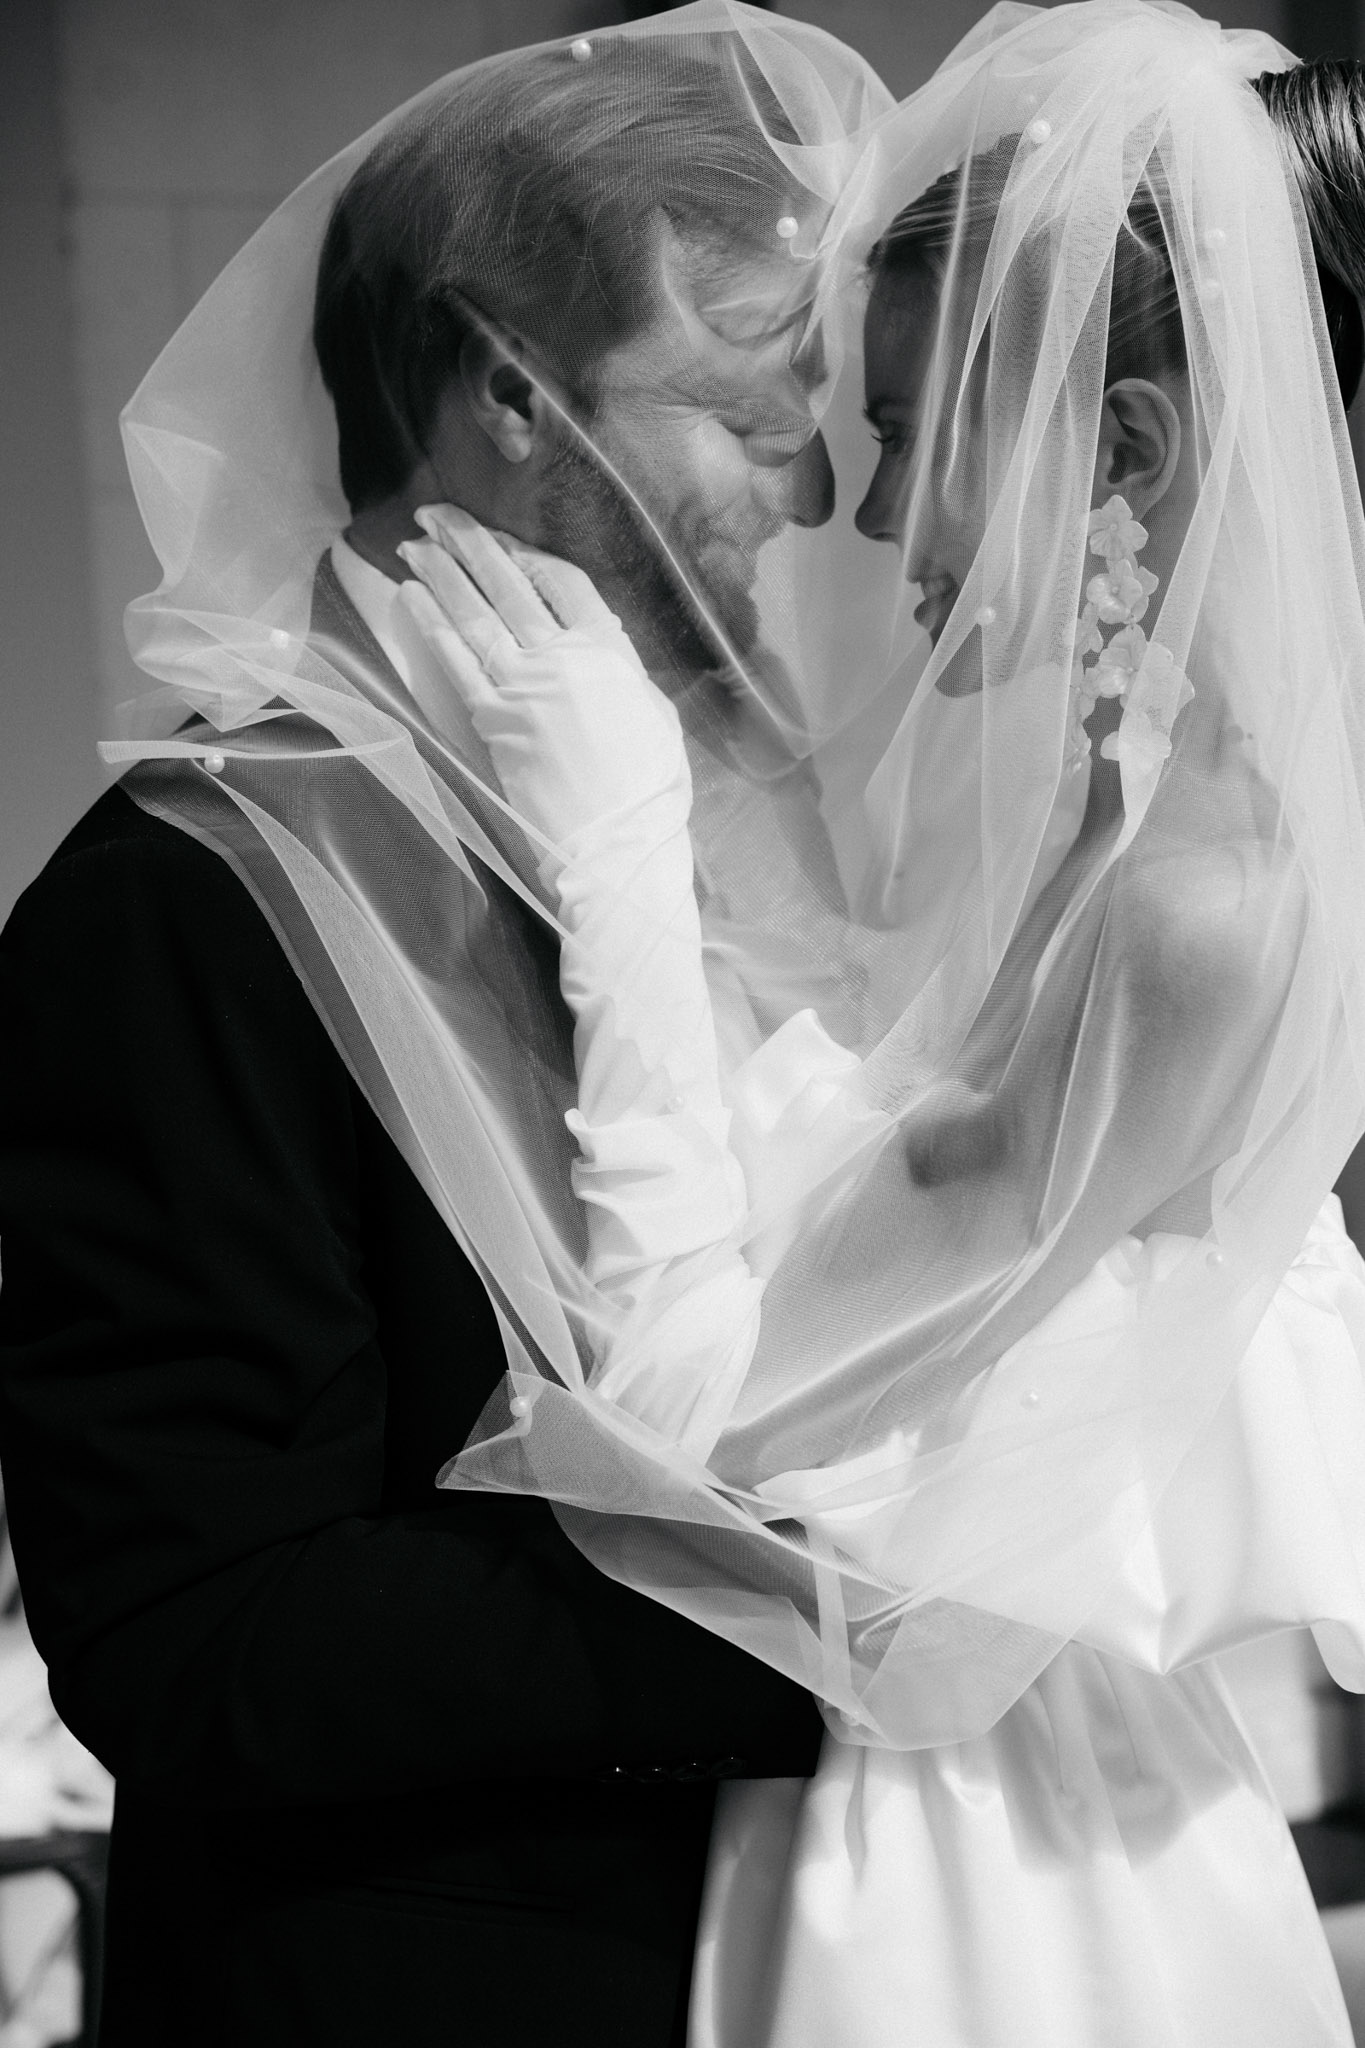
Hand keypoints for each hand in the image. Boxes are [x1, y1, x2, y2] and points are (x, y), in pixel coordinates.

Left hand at [397, 504, 687, 854]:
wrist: (617, 846)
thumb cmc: (649, 790)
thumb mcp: (655, 715)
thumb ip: (621, 674)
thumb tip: (599, 653)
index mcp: (610, 651)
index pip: (561, 581)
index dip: (525, 554)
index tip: (498, 539)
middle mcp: (563, 658)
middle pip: (508, 585)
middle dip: (468, 544)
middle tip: (435, 513)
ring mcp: (523, 689)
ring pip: (475, 615)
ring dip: (440, 573)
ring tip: (413, 543)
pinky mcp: (493, 723)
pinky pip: (456, 662)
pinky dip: (432, 625)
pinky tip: (411, 597)